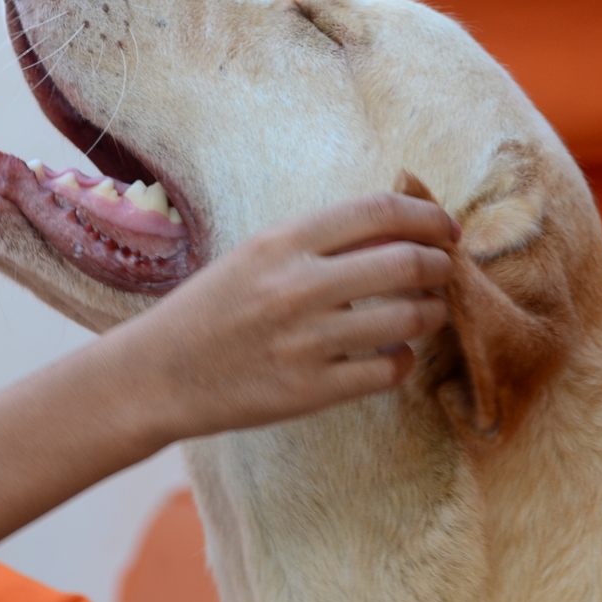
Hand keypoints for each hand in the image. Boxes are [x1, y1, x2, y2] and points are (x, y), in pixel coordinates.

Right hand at [108, 192, 456, 443]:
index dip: (426, 215)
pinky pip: (388, 371)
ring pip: (408, 319)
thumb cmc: (210, 310)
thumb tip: (400, 230)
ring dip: (432, 313)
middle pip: (406, 262)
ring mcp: (305, 342)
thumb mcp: (254, 256)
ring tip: (427, 313)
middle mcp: (296, 287)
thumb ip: (318, 242)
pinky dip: (403, 360)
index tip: (444, 228)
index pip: (378, 210)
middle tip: (444, 272)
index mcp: (281, 242)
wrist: (157, 375)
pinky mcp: (309, 391)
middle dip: (440, 266)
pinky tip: (393, 355)